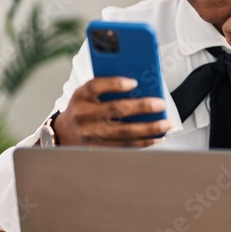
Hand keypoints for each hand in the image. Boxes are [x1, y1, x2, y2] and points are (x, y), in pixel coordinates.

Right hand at [52, 77, 172, 146]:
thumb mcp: (88, 93)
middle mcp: (83, 115)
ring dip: (148, 129)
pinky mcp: (98, 148)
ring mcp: (90, 134)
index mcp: (81, 95)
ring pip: (123, 132)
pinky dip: (143, 142)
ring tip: (165, 125)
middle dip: (141, 107)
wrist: (65, 132)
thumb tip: (140, 86)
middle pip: (114, 110)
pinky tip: (157, 137)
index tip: (134, 82)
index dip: (114, 84)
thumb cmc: (84, 107)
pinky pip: (124, 146)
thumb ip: (108, 87)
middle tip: (160, 104)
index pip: (95, 86)